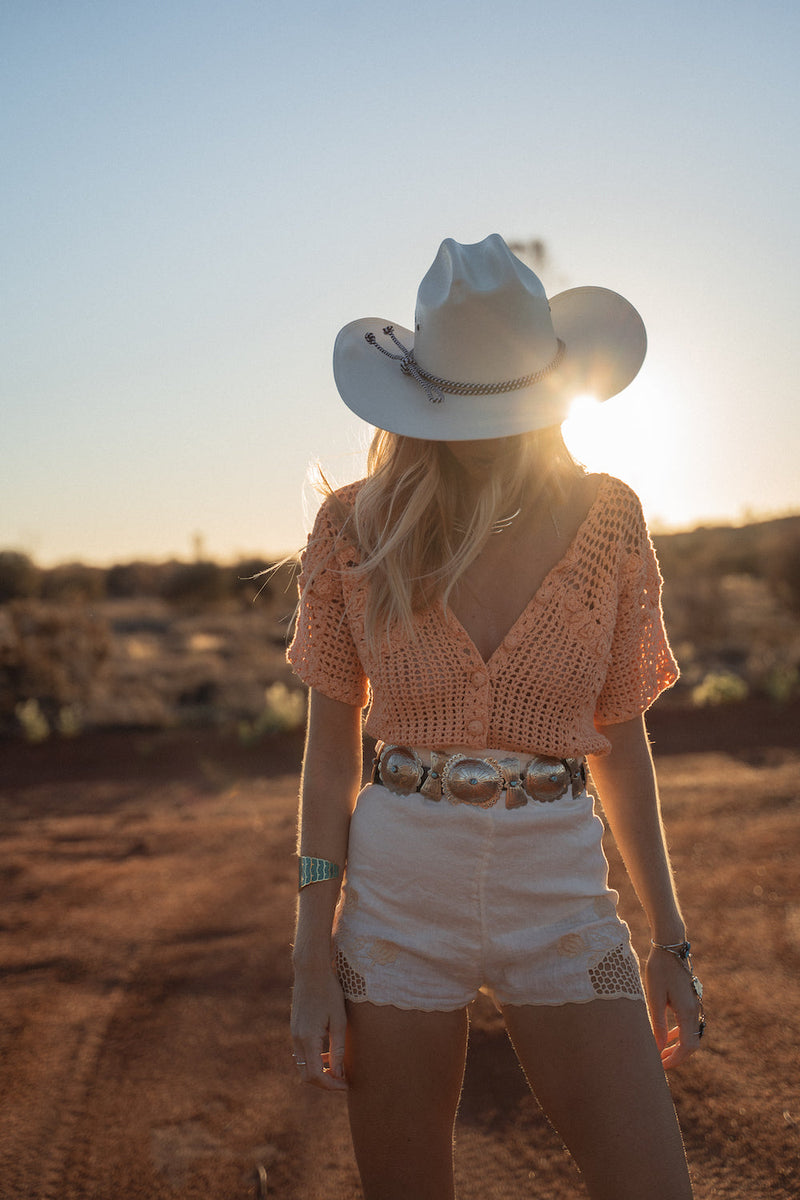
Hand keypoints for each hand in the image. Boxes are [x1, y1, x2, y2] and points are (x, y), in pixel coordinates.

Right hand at [290, 962, 347, 1091]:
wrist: (311, 970)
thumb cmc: (329, 992)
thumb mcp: (339, 1020)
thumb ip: (338, 1049)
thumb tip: (338, 1074)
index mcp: (307, 1038)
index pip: (315, 1075)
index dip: (331, 1085)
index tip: (346, 1084)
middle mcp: (297, 1039)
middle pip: (306, 1075)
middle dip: (324, 1082)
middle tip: (342, 1081)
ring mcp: (293, 1033)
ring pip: (303, 1065)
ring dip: (319, 1071)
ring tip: (338, 1068)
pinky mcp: (295, 1028)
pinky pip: (302, 1053)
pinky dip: (314, 1059)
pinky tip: (328, 1054)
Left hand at [644, 947, 704, 1069]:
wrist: (670, 946)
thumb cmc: (659, 969)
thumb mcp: (654, 997)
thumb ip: (657, 1023)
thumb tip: (657, 1048)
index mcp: (688, 1012)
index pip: (687, 1046)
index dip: (675, 1059)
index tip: (660, 1066)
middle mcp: (695, 1010)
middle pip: (691, 1044)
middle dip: (676, 1056)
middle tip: (659, 1063)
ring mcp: (695, 1004)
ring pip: (690, 1034)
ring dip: (677, 1045)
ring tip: (660, 1053)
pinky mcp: (691, 999)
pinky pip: (688, 1023)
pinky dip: (678, 1033)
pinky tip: (666, 1035)